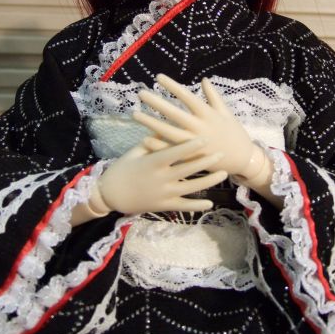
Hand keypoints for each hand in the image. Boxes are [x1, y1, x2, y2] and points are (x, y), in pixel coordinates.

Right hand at [97, 137, 226, 214]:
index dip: (190, 146)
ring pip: (191, 188)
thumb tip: (170, 126)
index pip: (175, 153)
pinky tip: (210, 202)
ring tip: (224, 174)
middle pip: (188, 169)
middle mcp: (161, 179)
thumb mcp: (136, 152)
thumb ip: (153, 142)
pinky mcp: (163, 206)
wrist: (110, 195)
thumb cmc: (123, 168)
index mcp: (152, 163)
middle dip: (206, 161)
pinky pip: (183, 206)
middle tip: (222, 153)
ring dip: (209, 181)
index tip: (205, 138)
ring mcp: (163, 194)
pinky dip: (197, 205)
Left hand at [134, 74, 264, 177]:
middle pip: (174, 113)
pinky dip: (158, 146)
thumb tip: (204, 79)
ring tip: (135, 114)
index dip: (172, 86)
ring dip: (151, 123)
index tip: (158, 77)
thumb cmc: (234, 132)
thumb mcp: (226, 112)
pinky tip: (144, 139)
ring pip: (168, 132)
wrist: (242, 159)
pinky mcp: (191, 158)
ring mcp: (194, 144)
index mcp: (208, 114)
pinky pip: (172, 151)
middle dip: (156, 103)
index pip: (187, 96)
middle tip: (140, 93)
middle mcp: (200, 127)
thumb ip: (213, 96)